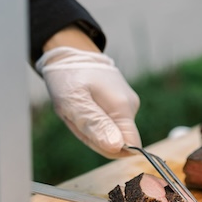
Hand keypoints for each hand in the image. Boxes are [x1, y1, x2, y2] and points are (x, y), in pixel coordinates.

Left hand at [36, 44, 140, 158]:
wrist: (70, 53)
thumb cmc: (69, 77)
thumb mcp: (74, 103)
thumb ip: (96, 126)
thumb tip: (117, 147)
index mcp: (123, 108)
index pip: (132, 146)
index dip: (110, 149)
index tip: (89, 132)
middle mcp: (131, 107)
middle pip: (119, 141)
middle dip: (96, 137)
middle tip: (77, 118)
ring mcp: (128, 104)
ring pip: (113, 133)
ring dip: (93, 129)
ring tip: (79, 110)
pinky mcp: (122, 103)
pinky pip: (111, 123)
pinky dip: (95, 121)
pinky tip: (85, 106)